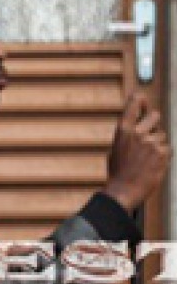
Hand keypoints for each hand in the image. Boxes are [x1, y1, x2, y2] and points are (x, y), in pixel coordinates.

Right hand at [104, 92, 170, 211]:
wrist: (124, 189)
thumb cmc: (119, 172)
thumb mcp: (117, 149)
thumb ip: (128, 136)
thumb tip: (140, 128)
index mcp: (123, 131)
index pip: (131, 108)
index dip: (137, 100)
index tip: (140, 94)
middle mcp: (137, 133)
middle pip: (154, 116)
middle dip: (155, 122)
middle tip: (152, 130)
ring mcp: (151, 142)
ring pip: (162, 136)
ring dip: (158, 144)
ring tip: (147, 159)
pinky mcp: (162, 152)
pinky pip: (168, 148)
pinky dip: (163, 156)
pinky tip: (153, 164)